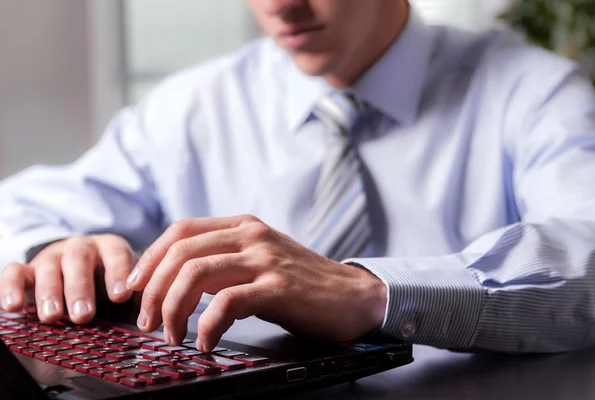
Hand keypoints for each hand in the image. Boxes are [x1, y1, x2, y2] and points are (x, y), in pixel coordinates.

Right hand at [0, 235, 134, 323]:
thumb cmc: (108, 283)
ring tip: (52, 317)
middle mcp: (81, 247)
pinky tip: (12, 307)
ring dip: (49, 293)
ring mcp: (52, 256)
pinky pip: (14, 272)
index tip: (121, 296)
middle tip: (84, 315)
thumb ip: (137, 298)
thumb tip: (152, 317)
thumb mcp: (125, 286)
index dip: (118, 274)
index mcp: (110, 247)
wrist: (80, 269)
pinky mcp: (27, 268)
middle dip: (81, 288)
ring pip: (48, 267)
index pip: (116, 254)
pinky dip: (10, 287)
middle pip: (79, 261)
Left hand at [126, 215, 386, 350]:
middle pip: (180, 253)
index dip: (149, 260)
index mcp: (243, 226)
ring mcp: (265, 260)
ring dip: (173, 309)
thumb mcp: (260, 259)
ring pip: (196, 275)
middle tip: (147, 322)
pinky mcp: (278, 288)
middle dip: (152, 290)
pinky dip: (207, 326)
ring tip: (172, 336)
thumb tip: (176, 279)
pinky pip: (227, 304)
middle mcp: (251, 236)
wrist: (354, 296)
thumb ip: (224, 259)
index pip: (179, 231)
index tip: (133, 290)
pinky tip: (207, 342)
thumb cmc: (303, 284)